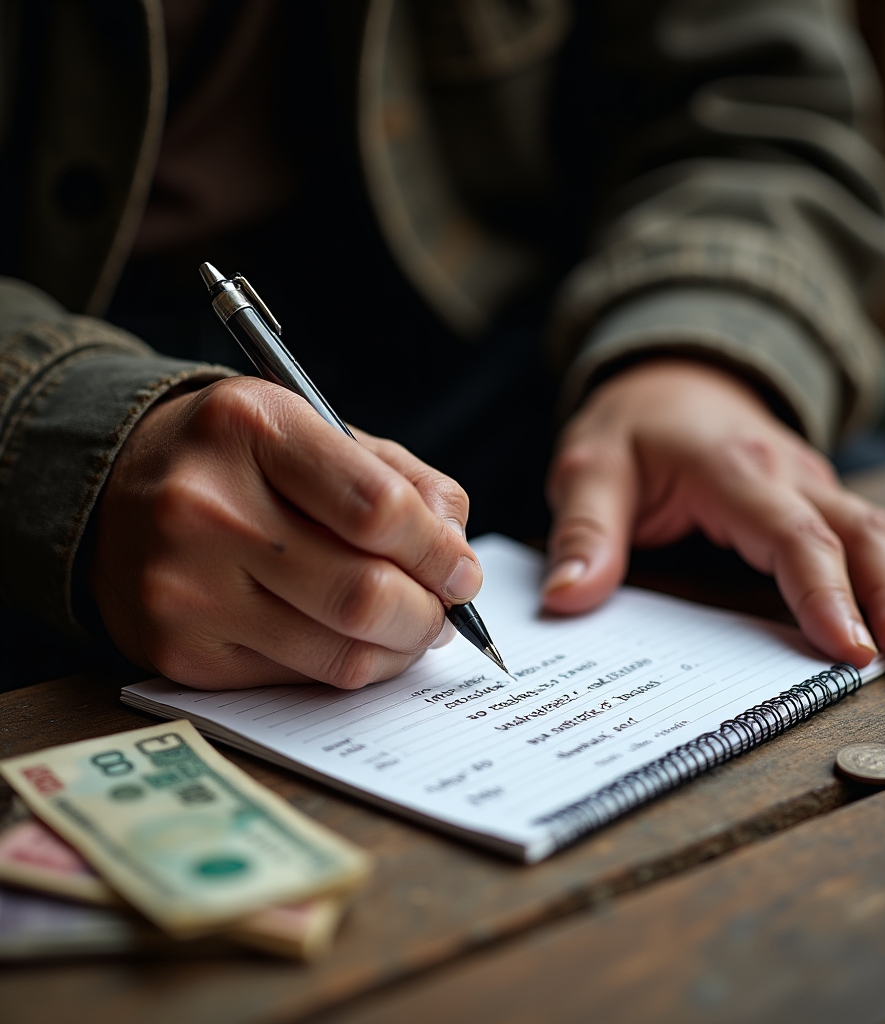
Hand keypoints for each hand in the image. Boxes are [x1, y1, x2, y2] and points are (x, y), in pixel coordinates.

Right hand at [91, 377, 482, 687]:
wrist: (117, 488)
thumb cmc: (243, 460)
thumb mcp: (321, 432)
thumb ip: (405, 483)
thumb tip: (458, 559)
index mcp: (252, 428)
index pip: (379, 510)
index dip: (440, 552)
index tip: (462, 572)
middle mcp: (206, 507)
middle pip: (364, 593)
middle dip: (428, 614)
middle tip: (442, 610)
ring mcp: (185, 587)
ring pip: (340, 653)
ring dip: (398, 650)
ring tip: (408, 627)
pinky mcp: (179, 651)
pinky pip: (298, 680)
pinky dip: (346, 667)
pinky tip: (351, 640)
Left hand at [543, 360, 884, 668]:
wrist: (670, 375)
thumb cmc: (631, 427)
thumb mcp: (589, 468)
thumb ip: (584, 532)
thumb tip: (567, 600)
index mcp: (733, 468)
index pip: (792, 534)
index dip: (824, 593)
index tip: (848, 650)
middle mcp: (788, 473)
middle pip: (862, 530)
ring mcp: (813, 484)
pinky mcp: (820, 498)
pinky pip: (880, 529)